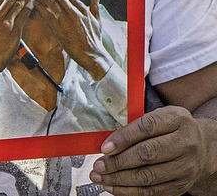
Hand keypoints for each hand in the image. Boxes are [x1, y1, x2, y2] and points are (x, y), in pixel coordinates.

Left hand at [32, 0, 110, 79]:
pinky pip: (47, 16)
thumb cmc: (94, 38)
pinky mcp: (59, 30)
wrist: (91, 55)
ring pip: (51, 4)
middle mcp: (74, 13)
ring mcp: (66, 21)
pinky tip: (34, 2)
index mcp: (83, 10)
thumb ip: (95, 5)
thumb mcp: (97, 20)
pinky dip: (40, 8)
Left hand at [90, 106, 211, 194]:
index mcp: (176, 119)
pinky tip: (114, 187)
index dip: (123, 138)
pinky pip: (152, 191)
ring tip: (100, 178)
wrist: (204, 146)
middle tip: (98, 166)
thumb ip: (137, 124)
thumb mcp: (161, 115)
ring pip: (148, 176)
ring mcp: (185, 167)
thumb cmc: (173, 128)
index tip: (104, 147)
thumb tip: (108, 140)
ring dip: (120, 179)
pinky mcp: (181, 185)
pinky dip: (130, 191)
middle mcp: (184, 143)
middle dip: (118, 162)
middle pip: (147, 154)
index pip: (146, 128)